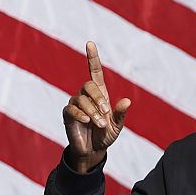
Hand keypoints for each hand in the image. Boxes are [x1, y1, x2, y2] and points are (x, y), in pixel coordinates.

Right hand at [63, 42, 130, 172]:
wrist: (93, 151)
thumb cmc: (105, 135)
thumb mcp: (117, 126)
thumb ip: (120, 113)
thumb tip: (127, 101)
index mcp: (100, 93)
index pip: (94, 71)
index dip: (92, 57)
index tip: (90, 43)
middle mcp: (86, 95)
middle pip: (88, 85)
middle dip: (98, 98)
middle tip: (106, 113)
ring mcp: (75, 104)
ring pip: (81, 99)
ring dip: (92, 111)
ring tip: (100, 124)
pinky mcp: (68, 115)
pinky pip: (72, 109)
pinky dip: (81, 114)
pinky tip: (86, 121)